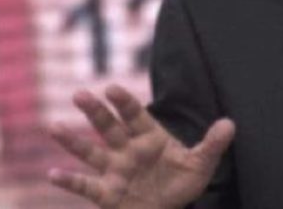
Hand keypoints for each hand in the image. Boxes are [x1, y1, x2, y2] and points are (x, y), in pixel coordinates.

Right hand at [47, 84, 234, 208]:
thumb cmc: (181, 183)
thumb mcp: (202, 164)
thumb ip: (213, 144)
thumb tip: (230, 123)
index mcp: (150, 137)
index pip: (135, 114)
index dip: (124, 101)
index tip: (111, 88)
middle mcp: (127, 150)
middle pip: (108, 127)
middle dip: (94, 111)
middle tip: (79, 94)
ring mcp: (114, 170)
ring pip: (90, 152)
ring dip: (71, 141)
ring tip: (53, 127)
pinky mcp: (106, 193)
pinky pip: (86, 186)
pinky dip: (69, 181)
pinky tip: (53, 174)